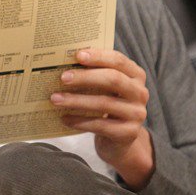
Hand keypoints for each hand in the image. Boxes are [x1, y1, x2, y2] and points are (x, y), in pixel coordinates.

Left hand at [50, 48, 153, 189]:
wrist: (118, 138)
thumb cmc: (106, 103)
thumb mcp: (104, 87)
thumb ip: (92, 74)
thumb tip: (62, 63)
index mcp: (135, 75)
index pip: (118, 60)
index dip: (99, 56)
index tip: (77, 55)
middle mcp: (140, 93)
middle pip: (113, 80)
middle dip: (85, 77)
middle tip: (62, 78)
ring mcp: (137, 114)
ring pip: (104, 103)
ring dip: (76, 100)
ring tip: (55, 99)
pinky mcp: (129, 133)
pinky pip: (101, 125)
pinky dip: (80, 121)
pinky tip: (64, 118)